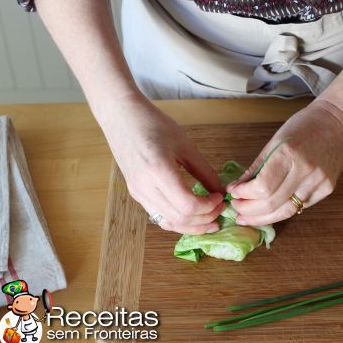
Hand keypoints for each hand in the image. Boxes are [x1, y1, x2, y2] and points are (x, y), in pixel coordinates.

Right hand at [98, 92, 224, 232]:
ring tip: (210, 219)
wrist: (121, 117)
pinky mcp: (135, 194)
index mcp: (158, 171)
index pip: (188, 205)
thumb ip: (204, 171)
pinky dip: (178, 220)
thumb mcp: (185, 145)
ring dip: (192, 225)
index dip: (209, 206)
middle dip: (205, 219)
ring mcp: (137, 193)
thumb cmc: (153, 125)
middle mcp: (145, 187)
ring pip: (169, 222)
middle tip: (220, 210)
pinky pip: (159, 216)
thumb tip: (220, 190)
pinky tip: (192, 215)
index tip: (220, 197)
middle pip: (179, 218)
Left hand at [226, 99, 342, 224]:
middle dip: (250, 210)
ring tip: (248, 217)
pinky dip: (282, 210)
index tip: (233, 193)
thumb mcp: (276, 140)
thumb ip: (257, 166)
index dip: (244, 194)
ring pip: (286, 211)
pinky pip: (301, 206)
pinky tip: (270, 210)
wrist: (339, 122)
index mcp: (289, 153)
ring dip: (263, 217)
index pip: (262, 186)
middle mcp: (306, 170)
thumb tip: (237, 187)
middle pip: (272, 203)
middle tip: (237, 209)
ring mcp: (319, 182)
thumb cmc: (305, 125)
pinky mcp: (327, 189)